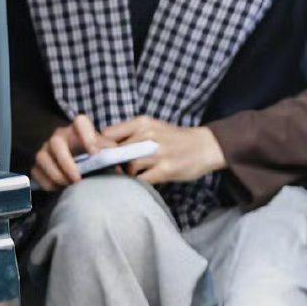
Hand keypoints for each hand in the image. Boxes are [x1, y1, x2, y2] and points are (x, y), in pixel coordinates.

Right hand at [32, 114, 112, 190]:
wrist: (79, 171)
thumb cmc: (94, 159)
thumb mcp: (104, 154)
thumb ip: (112, 156)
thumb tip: (121, 169)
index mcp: (78, 130)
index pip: (80, 121)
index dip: (87, 136)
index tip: (95, 154)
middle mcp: (59, 137)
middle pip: (56, 142)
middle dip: (66, 163)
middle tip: (77, 179)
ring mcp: (46, 150)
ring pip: (42, 158)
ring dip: (56, 174)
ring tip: (69, 185)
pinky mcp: (38, 165)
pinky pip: (36, 172)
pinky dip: (47, 183)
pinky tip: (59, 189)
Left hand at [101, 115, 226, 185]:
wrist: (205, 146)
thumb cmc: (174, 139)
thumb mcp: (152, 127)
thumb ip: (130, 134)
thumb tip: (102, 146)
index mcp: (143, 123)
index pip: (109, 134)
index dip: (101, 147)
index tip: (102, 156)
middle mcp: (148, 135)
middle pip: (115, 152)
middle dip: (112, 163)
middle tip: (116, 169)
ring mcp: (157, 153)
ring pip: (128, 166)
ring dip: (127, 174)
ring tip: (135, 174)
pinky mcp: (165, 169)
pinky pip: (141, 180)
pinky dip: (138, 183)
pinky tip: (144, 180)